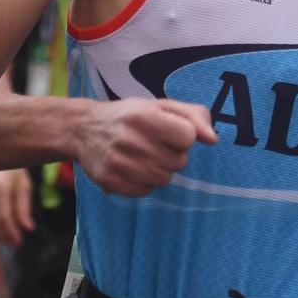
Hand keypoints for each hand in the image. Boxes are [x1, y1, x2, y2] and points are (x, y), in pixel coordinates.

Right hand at [73, 98, 215, 195]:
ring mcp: (117, 162)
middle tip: (154, 145)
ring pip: (163, 179)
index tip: (168, 132)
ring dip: (160, 170)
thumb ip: (194, 116)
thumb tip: (213, 140)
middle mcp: (129, 138)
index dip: (182, 137)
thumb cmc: (131, 116)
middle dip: (172, 155)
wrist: (84, 128)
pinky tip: (132, 168)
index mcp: (144, 115)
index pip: (187, 137)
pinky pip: (145, 191)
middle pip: (178, 162)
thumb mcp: (161, 106)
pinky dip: (144, 183)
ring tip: (143, 156)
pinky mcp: (108, 180)